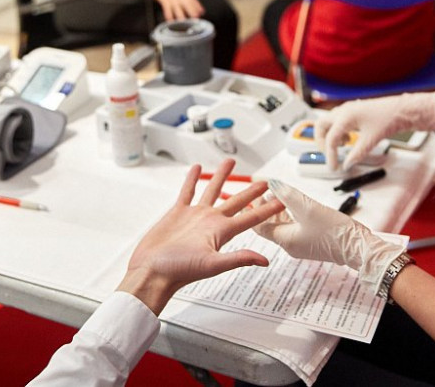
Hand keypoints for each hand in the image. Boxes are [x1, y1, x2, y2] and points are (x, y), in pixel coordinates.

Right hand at [118, 159, 284, 314]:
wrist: (153, 271)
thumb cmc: (179, 271)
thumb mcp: (212, 265)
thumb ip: (238, 259)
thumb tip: (264, 260)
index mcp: (222, 231)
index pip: (251, 217)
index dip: (267, 209)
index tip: (281, 200)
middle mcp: (211, 221)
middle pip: (236, 201)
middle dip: (251, 191)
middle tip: (264, 180)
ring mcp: (195, 216)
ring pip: (212, 190)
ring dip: (222, 176)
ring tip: (230, 162)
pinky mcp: (178, 212)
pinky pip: (187, 191)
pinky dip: (192, 179)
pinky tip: (196, 169)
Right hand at [146, 0, 204, 20]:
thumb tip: (192, 3)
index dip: (197, 5)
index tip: (202, 11)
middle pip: (186, 3)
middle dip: (191, 10)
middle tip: (195, 17)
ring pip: (177, 7)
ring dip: (180, 14)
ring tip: (183, 21)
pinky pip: (167, 8)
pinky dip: (168, 14)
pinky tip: (170, 20)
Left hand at [255, 180, 404, 294]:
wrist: (358, 247)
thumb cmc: (334, 232)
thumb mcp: (307, 207)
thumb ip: (287, 194)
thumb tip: (272, 183)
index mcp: (285, 239)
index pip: (259, 227)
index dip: (252, 211)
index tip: (248, 197)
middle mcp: (290, 245)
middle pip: (270, 225)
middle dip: (265, 208)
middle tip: (262, 191)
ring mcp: (302, 244)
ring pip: (283, 225)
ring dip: (278, 210)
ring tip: (275, 194)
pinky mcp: (312, 241)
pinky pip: (296, 227)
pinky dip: (291, 215)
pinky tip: (293, 204)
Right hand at [316, 92, 434, 170]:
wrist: (401, 109)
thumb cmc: (388, 119)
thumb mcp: (371, 141)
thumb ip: (356, 154)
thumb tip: (347, 164)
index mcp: (345, 117)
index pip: (330, 139)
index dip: (330, 155)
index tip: (334, 166)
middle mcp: (343, 111)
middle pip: (321, 126)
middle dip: (321, 141)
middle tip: (328, 154)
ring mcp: (347, 109)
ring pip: (328, 122)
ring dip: (330, 134)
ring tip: (342, 146)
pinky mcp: (353, 110)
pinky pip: (337, 120)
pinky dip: (338, 130)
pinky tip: (349, 138)